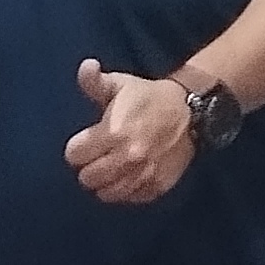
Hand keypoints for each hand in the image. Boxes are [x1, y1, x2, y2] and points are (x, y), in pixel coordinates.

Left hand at [65, 61, 194, 205]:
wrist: (190, 112)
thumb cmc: (147, 97)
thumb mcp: (119, 84)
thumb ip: (94, 80)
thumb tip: (86, 65)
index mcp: (112, 132)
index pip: (74, 155)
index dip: (77, 148)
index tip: (88, 141)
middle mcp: (127, 157)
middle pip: (87, 178)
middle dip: (88, 167)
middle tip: (98, 156)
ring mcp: (143, 174)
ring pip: (106, 194)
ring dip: (105, 182)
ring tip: (111, 168)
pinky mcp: (157, 186)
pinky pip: (129, 198)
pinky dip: (125, 190)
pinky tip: (128, 176)